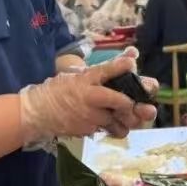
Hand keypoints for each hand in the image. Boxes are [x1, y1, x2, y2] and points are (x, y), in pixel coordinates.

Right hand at [19, 51, 156, 143]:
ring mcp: (89, 116)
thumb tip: (132, 55)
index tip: (132, 64)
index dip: (121, 66)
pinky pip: (110, 130)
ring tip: (133, 117)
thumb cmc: (59, 91)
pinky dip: (117, 127)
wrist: (38, 113)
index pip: (105, 70)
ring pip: (119, 120)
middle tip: (148, 108)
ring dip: (129, 119)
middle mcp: (89, 97)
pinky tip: (116, 123)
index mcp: (85, 80)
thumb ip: (104, 69)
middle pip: (121, 102)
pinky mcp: (89, 130)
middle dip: (137, 105)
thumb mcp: (77, 74)